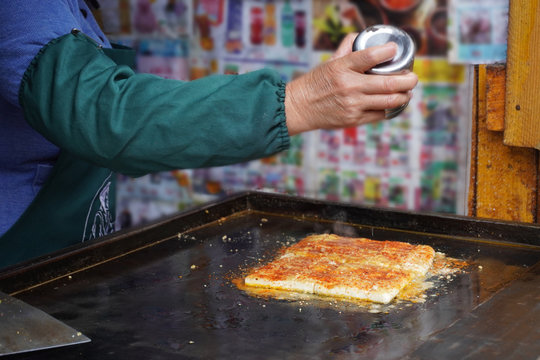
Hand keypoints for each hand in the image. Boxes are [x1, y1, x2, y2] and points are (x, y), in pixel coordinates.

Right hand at [284, 33, 417, 135]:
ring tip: (407, 92)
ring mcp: (353, 104)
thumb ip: (347, 49)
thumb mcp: (329, 62)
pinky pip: (380, 114)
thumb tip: (360, 35)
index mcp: (342, 67)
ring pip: (389, 101)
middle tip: (413, 78)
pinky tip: (394, 104)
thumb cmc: (316, 83)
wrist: (300, 108)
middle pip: (389, 83)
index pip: (371, 56)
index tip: (395, 50)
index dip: (388, 51)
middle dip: (408, 80)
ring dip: (404, 96)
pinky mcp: (354, 119)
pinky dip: (391, 108)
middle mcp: (349, 86)